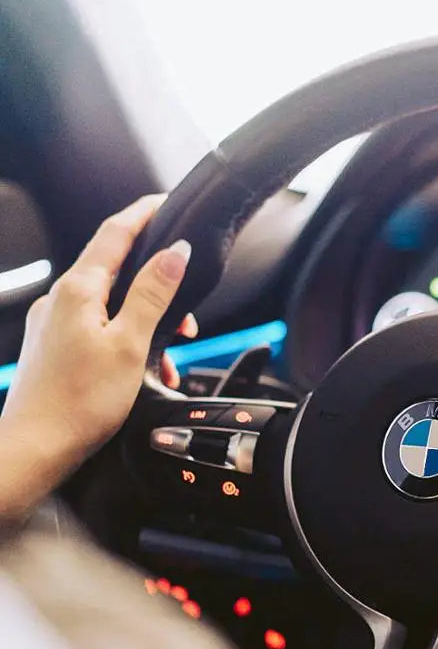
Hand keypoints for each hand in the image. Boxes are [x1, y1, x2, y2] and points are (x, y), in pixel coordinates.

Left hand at [0, 195, 195, 520]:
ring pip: (113, 305)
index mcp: (79, 290)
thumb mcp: (130, 344)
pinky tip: (145, 372)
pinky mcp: (57, 346)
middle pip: (118, 270)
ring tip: (170, 357)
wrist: (35, 447)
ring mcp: (56, 323)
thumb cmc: (79, 401)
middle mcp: (62, 299)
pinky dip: (130, 342)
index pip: (116, 233)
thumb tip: (175, 253)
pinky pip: (101, 329)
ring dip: (148, 323)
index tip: (168, 202)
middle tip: (190, 312)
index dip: (145, 213)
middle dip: (159, 285)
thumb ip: (153, 294)